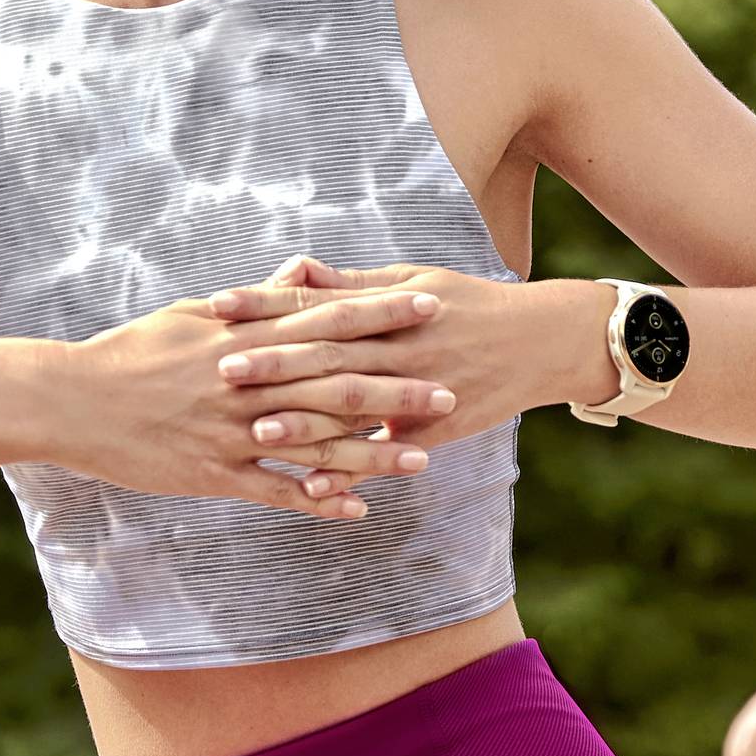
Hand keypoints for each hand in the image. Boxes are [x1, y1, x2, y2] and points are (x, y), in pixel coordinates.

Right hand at [52, 280, 457, 519]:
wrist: (71, 400)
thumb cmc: (134, 350)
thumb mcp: (194, 314)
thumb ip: (256, 300)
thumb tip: (302, 273)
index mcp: (245, 337)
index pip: (327, 319)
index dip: (381, 314)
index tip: (429, 306)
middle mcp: (247, 383)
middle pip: (334, 382)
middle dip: (395, 387)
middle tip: (451, 389)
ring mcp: (232, 431)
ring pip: (314, 443)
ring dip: (371, 453)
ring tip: (423, 459)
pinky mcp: (213, 473)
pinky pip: (276, 492)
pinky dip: (318, 501)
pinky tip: (358, 510)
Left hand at [204, 254, 574, 498]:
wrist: (540, 341)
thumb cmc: (468, 305)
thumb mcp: (411, 281)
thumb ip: (349, 285)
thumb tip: (293, 267)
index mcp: (384, 306)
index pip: (313, 302)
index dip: (264, 303)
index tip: (216, 305)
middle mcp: (397, 346)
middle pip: (327, 353)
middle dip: (274, 361)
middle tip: (221, 369)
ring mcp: (417, 389)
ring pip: (354, 406)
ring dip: (306, 421)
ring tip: (257, 431)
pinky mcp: (434, 427)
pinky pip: (387, 454)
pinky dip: (353, 472)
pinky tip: (316, 487)